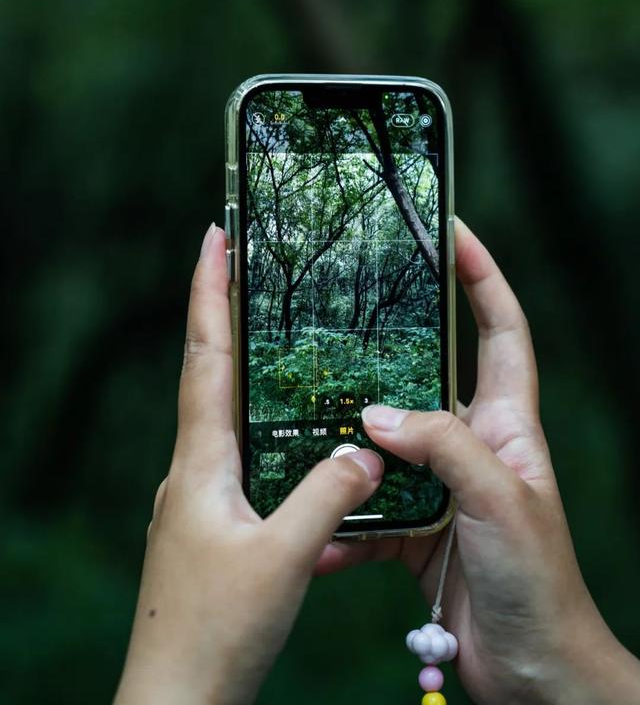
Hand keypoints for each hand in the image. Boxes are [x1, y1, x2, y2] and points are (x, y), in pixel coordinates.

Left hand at [114, 223, 383, 704]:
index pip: (206, 355)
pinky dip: (263, 428)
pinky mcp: (213, 525)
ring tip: (277, 336)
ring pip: (226, 415)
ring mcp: (199, 498)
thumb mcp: (285, 559)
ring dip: (245, 368)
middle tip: (247, 263)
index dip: (210, 292)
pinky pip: (241, 458)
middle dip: (226, 313)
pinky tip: (294, 439)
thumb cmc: (215, 632)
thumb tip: (365, 452)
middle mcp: (194, 469)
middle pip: (210, 372)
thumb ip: (328, 498)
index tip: (215, 236)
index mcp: (202, 462)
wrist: (175, 700)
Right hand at [318, 219, 639, 704]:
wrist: (534, 674)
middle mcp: (472, 446)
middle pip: (429, 377)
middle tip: (340, 317)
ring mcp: (441, 488)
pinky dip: (340, 527)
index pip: (500, 330)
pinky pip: (368, 514)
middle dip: (389, 348)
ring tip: (302, 427)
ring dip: (349, 447)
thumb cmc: (540, 581)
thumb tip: (374, 416)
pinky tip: (313, 538)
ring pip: (386, 446)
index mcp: (507, 423)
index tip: (451, 231)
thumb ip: (441, 445)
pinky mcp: (414, 532)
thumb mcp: (499, 497)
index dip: (482, 277)